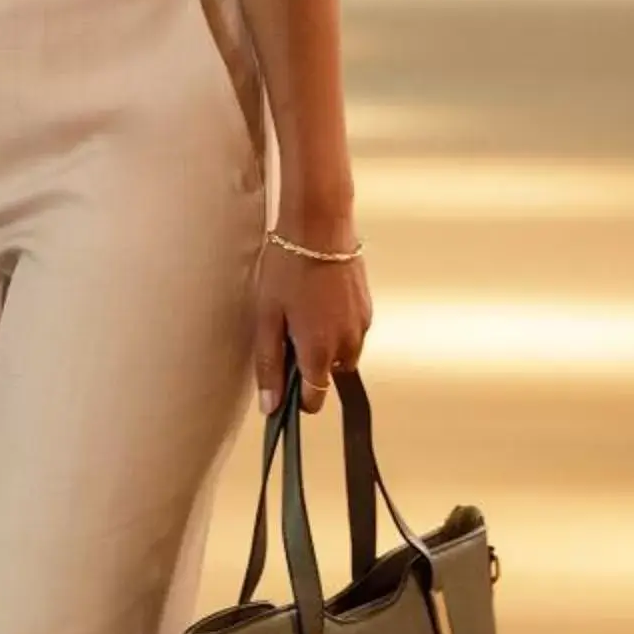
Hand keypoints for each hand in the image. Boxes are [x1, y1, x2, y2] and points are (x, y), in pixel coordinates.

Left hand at [252, 233, 373, 416]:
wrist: (320, 226)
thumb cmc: (287, 268)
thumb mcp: (266, 316)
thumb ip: (269, 364)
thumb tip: (270, 406)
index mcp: (320, 351)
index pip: (314, 398)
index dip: (297, 399)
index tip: (282, 388)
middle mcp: (347, 344)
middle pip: (328, 375)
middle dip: (308, 364)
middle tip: (286, 332)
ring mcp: (361, 326)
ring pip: (341, 353)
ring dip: (323, 344)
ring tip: (300, 311)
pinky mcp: (367, 308)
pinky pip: (350, 331)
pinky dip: (334, 325)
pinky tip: (316, 300)